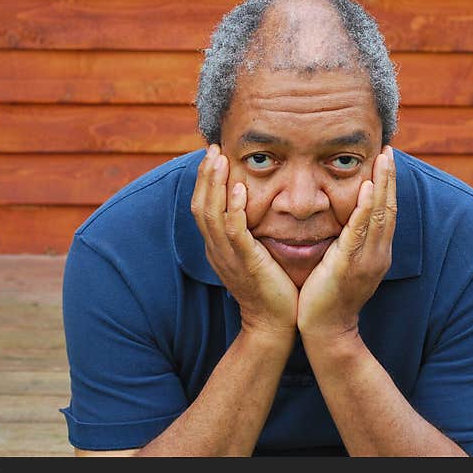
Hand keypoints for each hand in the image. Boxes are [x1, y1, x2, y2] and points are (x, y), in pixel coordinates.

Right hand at [190, 145, 297, 337]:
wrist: (273, 324)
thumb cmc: (270, 288)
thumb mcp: (252, 255)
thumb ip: (248, 233)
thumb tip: (254, 209)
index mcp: (217, 246)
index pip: (202, 207)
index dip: (204, 181)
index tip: (212, 156)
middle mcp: (217, 249)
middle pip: (200, 205)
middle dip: (205, 175)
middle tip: (212, 148)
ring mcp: (228, 256)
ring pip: (211, 214)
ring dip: (214, 184)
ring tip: (219, 159)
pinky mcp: (246, 263)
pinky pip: (235, 232)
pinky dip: (233, 209)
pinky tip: (238, 189)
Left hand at [297, 146, 396, 340]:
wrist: (326, 332)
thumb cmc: (327, 298)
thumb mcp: (340, 263)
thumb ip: (345, 242)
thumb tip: (341, 222)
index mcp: (376, 252)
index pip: (386, 211)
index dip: (387, 184)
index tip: (385, 159)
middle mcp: (378, 253)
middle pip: (389, 207)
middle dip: (389, 177)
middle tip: (389, 148)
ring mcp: (368, 259)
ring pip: (381, 215)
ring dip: (383, 184)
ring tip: (384, 158)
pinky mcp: (351, 265)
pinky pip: (361, 232)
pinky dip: (367, 209)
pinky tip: (369, 189)